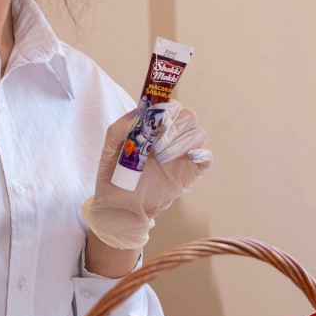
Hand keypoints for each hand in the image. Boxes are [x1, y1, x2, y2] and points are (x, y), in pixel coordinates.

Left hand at [82, 104, 211, 249]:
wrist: (119, 208)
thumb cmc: (113, 177)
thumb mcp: (109, 150)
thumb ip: (119, 129)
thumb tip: (138, 112)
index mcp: (153, 129)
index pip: (170, 106)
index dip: (166, 107)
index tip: (155, 118)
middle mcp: (171, 139)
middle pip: (188, 116)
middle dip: (175, 124)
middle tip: (157, 140)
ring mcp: (182, 156)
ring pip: (199, 134)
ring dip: (183, 140)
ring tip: (162, 156)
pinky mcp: (189, 174)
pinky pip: (207, 159)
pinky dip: (203, 154)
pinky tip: (189, 157)